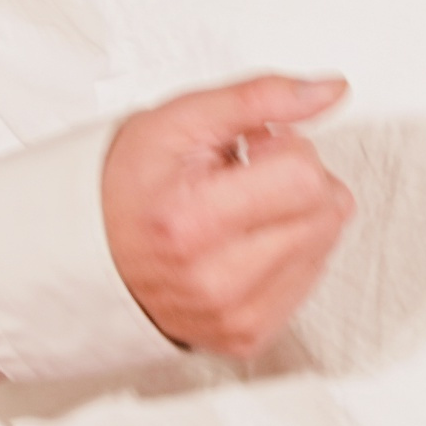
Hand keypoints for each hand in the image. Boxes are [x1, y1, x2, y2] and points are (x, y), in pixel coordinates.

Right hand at [101, 74, 356, 358]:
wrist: (93, 250)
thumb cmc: (131, 184)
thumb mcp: (183, 119)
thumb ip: (261, 97)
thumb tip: (331, 90)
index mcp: (193, 222)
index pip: (305, 176)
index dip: (286, 147)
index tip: (252, 148)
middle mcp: (214, 281)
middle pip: (326, 212)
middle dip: (298, 179)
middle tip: (245, 176)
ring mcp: (234, 316)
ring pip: (326, 244)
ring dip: (296, 216)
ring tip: (241, 209)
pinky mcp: (248, 335)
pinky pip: (311, 279)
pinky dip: (289, 252)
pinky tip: (247, 241)